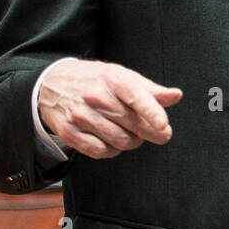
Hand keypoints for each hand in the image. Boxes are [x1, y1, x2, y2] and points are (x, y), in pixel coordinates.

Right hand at [38, 58, 182, 159]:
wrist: (52, 83)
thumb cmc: (95, 80)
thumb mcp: (123, 76)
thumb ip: (151, 90)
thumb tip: (176, 96)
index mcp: (112, 79)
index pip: (136, 96)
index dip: (152, 112)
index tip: (163, 125)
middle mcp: (95, 97)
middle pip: (132, 123)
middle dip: (152, 132)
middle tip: (161, 134)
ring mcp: (80, 116)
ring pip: (119, 141)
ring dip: (133, 142)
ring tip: (133, 133)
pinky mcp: (70, 132)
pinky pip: (100, 151)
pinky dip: (113, 150)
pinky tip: (114, 141)